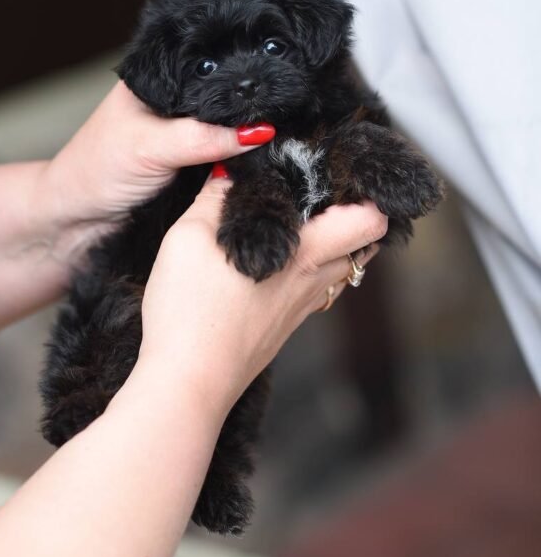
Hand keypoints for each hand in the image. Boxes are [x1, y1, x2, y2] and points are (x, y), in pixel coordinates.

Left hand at [37, 81, 272, 257]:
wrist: (76, 220)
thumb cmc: (95, 171)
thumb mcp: (152, 147)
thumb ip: (203, 137)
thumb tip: (256, 131)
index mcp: (159, 77)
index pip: (212, 70)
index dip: (240, 79)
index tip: (274, 94)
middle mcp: (176, 102)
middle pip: (226, 101)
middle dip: (249, 112)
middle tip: (278, 122)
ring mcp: (184, 132)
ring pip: (228, 130)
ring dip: (245, 141)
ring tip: (272, 145)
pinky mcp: (191, 163)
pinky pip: (224, 158)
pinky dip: (237, 163)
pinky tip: (253, 165)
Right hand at [136, 176, 386, 417]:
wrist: (185, 383)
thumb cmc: (190, 310)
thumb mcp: (190, 237)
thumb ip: (216, 198)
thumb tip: (231, 173)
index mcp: (303, 253)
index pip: (370, 222)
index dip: (370, 196)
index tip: (349, 176)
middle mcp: (311, 283)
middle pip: (364, 249)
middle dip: (357, 220)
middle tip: (328, 196)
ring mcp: (298, 311)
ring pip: (338, 273)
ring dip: (331, 248)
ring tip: (302, 225)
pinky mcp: (280, 330)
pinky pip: (311, 294)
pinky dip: (306, 273)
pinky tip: (274, 265)